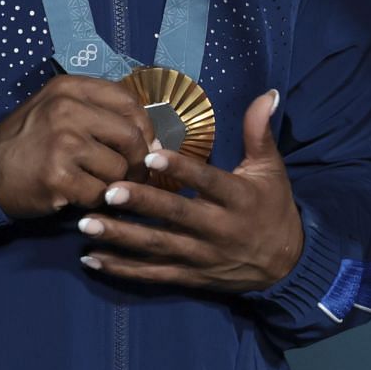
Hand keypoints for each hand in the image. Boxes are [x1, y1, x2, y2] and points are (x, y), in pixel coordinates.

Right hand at [0, 74, 157, 218]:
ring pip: (119, 168)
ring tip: (96, 183)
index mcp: (69, 88)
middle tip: (132, 174)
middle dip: (138, 161)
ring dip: (114, 183)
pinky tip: (79, 195)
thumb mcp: (57, 108)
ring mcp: (62, 143)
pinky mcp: (57, 176)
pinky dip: (95, 199)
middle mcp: (67, 110)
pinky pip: (100, 193)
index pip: (130, 103)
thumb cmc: (29, 141)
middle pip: (132, 137)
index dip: (146, 128)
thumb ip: (100, 113)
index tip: (146, 145)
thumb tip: (152, 141)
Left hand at [78, 90, 303, 292]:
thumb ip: (260, 131)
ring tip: (85, 224)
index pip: (207, 181)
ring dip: (120, 236)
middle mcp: (218, 229)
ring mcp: (201, 256)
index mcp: (238, 198)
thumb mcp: (272, 168)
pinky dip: (122, 268)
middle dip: (140, 202)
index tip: (150, 155)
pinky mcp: (189, 276)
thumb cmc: (273, 206)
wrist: (284, 263)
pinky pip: (152, 274)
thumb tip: (267, 93)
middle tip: (107, 190)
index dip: (180, 169)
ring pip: (157, 246)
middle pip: (175, 215)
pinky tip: (92, 259)